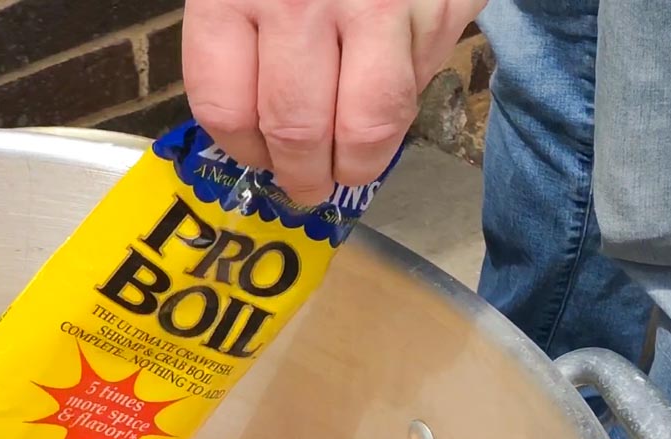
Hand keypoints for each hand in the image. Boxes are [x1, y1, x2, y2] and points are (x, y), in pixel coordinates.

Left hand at [183, 0, 484, 203]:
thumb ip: (236, 31)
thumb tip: (250, 120)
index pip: (227, 107)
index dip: (241, 150)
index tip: (255, 159)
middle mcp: (303, 0)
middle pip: (296, 129)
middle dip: (301, 176)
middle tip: (305, 187)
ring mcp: (381, 4)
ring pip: (371, 124)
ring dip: (360, 163)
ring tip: (351, 168)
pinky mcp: (443, 2)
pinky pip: (422, 77)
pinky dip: (408, 96)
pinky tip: (390, 83)